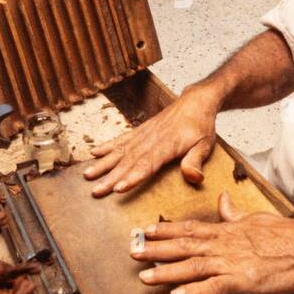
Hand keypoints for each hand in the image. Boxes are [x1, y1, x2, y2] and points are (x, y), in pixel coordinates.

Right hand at [83, 84, 220, 197]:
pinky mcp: (140, 131)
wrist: (194, 101)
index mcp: (167, 145)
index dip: (132, 177)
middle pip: (128, 161)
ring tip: (88, 175)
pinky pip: (121, 140)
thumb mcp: (205, 144)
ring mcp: (143, 134)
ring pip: (120, 151)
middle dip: (110, 177)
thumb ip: (196, 161)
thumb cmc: (201, 125)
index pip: (147, 164)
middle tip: (95, 191)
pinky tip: (94, 153)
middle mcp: (150, 140)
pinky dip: (107, 147)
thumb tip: (193, 177)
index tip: (118, 188)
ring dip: (103, 164)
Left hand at [131, 194, 293, 293]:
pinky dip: (194, 292)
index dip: (165, 231)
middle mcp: (224, 244)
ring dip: (167, 272)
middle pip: (184, 246)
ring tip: (145, 276)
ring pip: (192, 266)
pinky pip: (214, 288)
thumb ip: (234, 214)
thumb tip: (222, 200)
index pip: (190, 229)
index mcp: (227, 230)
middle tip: (133, 252)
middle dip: (156, 250)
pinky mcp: (244, 281)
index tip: (145, 232)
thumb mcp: (256, 218)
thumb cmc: (287, 234)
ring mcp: (232, 262)